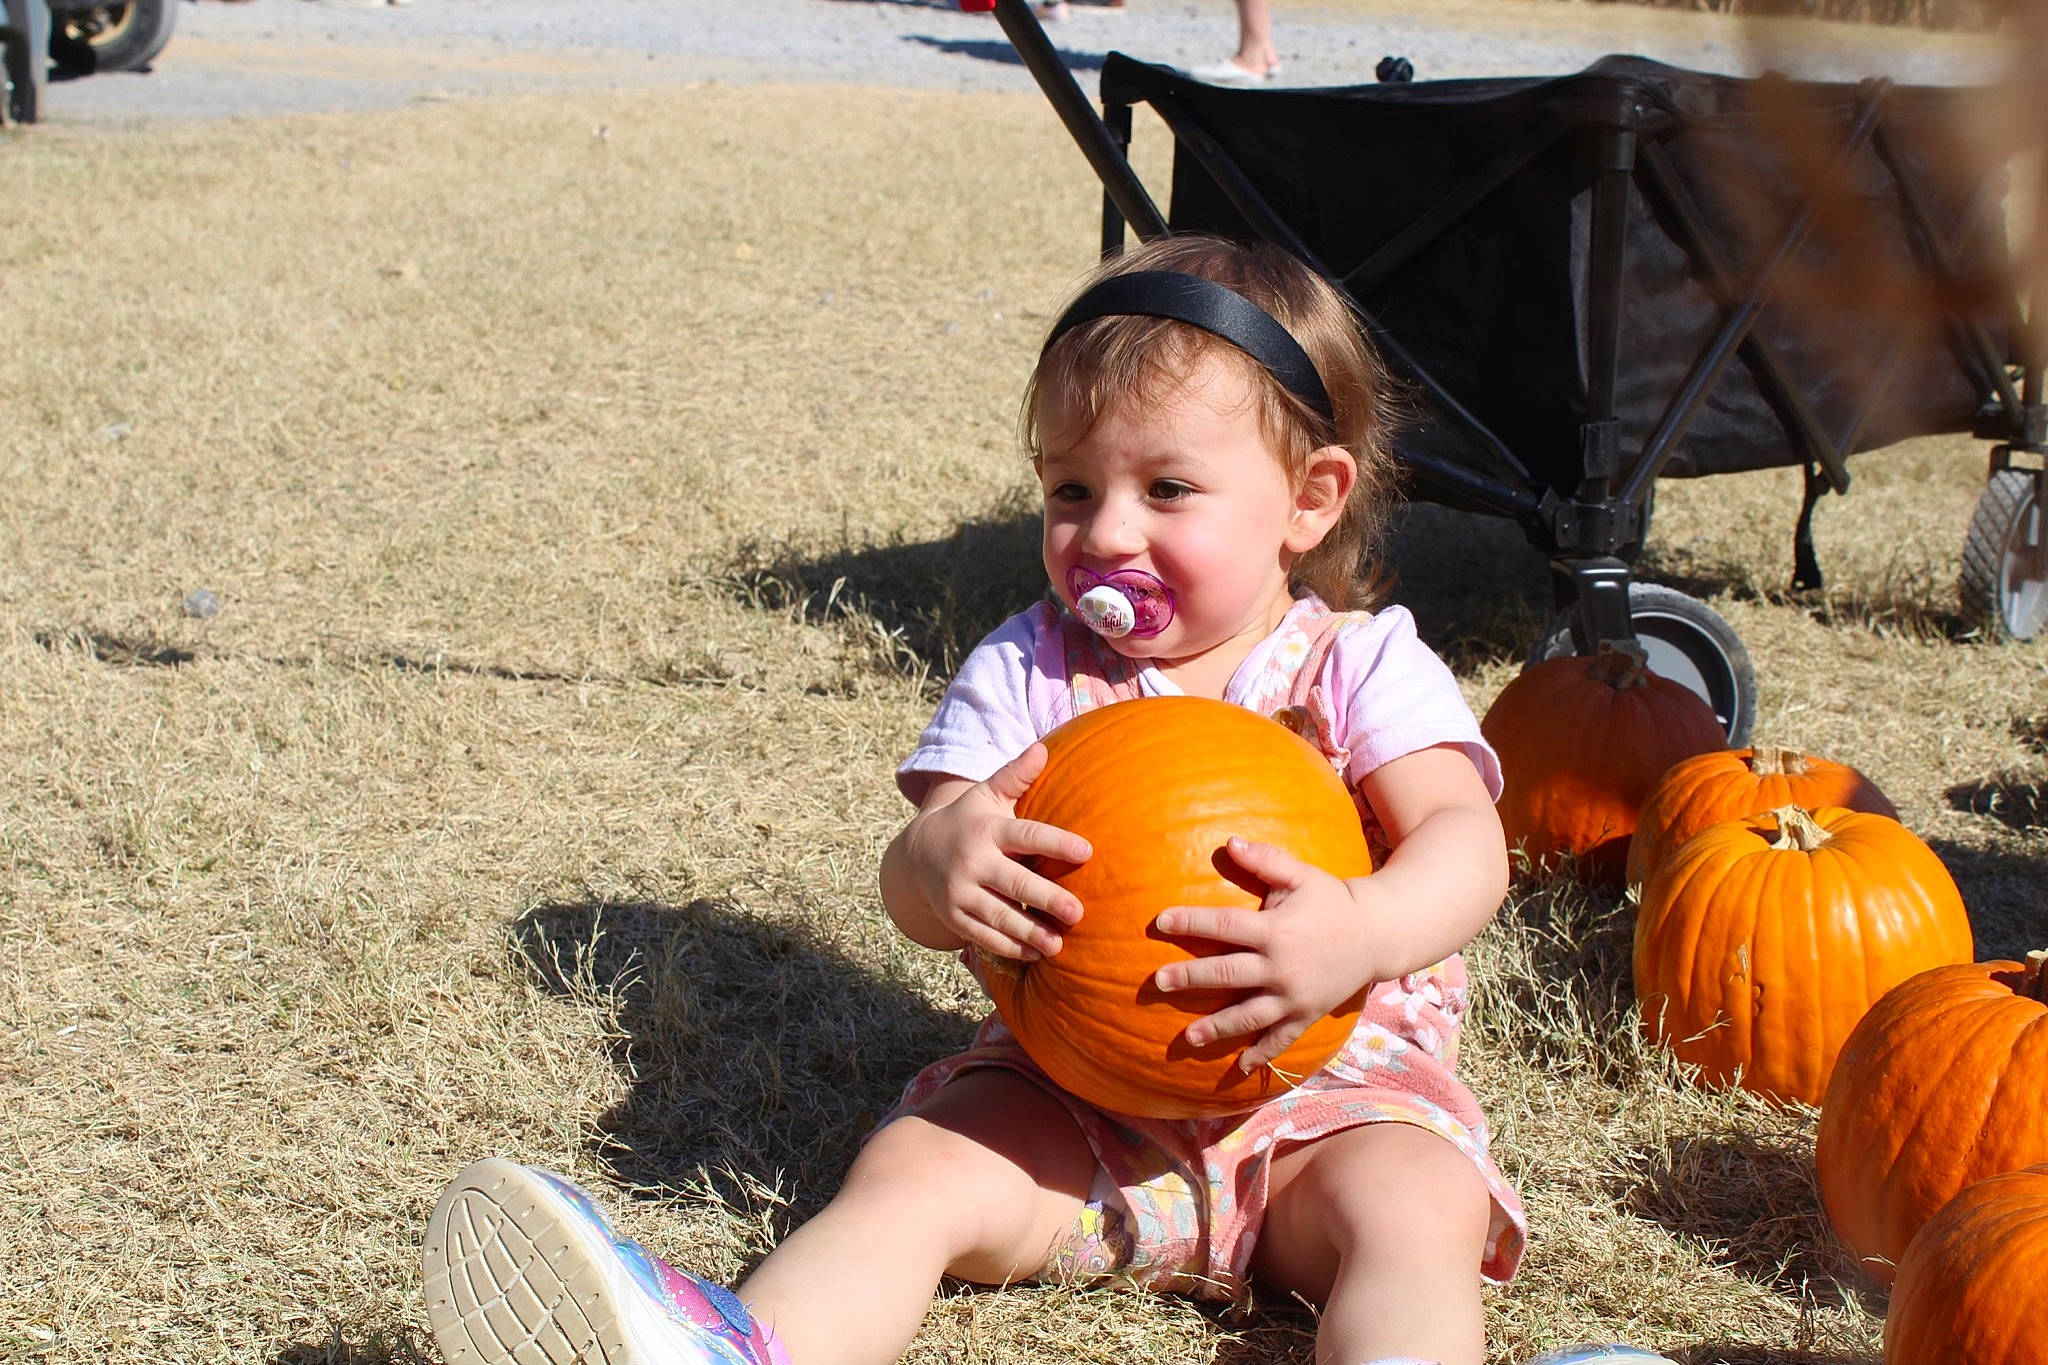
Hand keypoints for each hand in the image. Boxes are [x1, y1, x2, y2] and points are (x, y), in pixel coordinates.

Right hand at [899, 744, 1091, 961]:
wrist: (916, 853)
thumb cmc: (968, 820)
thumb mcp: (986, 795)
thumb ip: (1015, 776)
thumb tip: (1043, 748)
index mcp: (987, 829)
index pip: (1026, 835)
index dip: (1057, 842)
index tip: (1087, 851)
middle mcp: (973, 861)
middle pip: (1014, 882)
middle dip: (1046, 898)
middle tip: (1078, 912)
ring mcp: (960, 892)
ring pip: (998, 916)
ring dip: (1029, 932)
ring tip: (1058, 945)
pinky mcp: (954, 916)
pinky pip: (984, 936)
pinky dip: (1010, 947)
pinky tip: (1036, 954)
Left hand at [1151, 836, 1376, 1073]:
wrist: (1378, 933)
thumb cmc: (1332, 900)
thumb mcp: (1301, 875)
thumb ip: (1265, 860)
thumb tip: (1228, 842)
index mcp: (1275, 930)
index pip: (1224, 926)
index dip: (1191, 922)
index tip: (1160, 922)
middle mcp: (1281, 967)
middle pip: (1227, 973)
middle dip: (1190, 978)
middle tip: (1158, 982)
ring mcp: (1294, 996)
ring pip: (1248, 1015)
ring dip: (1217, 1027)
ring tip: (1187, 1037)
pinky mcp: (1306, 1014)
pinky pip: (1281, 1039)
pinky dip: (1261, 1055)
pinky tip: (1238, 1068)